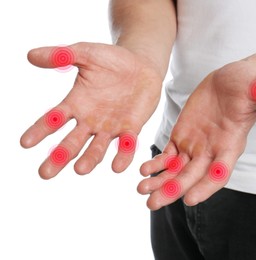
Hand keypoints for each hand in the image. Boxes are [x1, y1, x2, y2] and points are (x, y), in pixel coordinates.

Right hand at [20, 42, 161, 178]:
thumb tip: (30, 55)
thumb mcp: (85, 53)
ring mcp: (111, 127)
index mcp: (76, 104)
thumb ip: (61, 55)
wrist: (141, 65)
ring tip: (80, 169)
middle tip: (45, 173)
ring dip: (90, 159)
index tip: (25, 143)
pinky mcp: (131, 128)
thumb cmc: (112, 60)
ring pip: (97, 147)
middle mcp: (90, 120)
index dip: (40, 131)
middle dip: (59, 156)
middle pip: (71, 142)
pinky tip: (117, 166)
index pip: (53, 120)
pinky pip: (126, 144)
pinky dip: (123, 154)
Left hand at [138, 61, 255, 209]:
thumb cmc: (248, 85)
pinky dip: (156, 163)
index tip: (189, 199)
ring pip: (176, 170)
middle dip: (173, 191)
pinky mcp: (182, 136)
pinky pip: (168, 155)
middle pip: (192, 177)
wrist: (230, 79)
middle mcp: (212, 151)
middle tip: (153, 203)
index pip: (220, 172)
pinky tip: (144, 169)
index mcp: (231, 144)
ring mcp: (195, 145)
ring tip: (142, 190)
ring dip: (160, 181)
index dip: (206, 186)